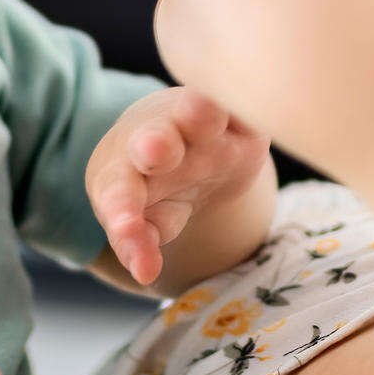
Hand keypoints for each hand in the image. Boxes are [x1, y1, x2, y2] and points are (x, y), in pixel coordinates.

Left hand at [89, 88, 272, 286]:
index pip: (119, 191)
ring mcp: (199, 120)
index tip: (126, 231)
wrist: (189, 146)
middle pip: (155, 138)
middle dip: (156, 145)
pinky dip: (247, 104)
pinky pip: (244, 106)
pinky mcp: (239, 116)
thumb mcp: (146, 218)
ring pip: (198, 111)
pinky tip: (255, 100)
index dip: (123, 213)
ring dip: (198, 112)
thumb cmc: (157, 188)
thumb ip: (139, 242)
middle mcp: (157, 136)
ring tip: (199, 112)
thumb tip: (145, 274)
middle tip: (154, 150)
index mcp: (123, 169)